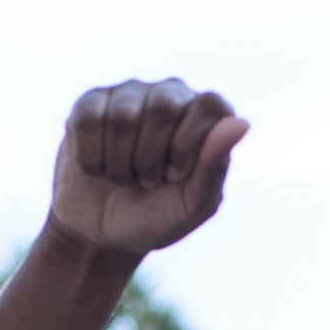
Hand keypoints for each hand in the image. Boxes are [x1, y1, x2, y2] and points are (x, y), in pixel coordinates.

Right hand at [49, 78, 249, 257]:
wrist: (104, 234)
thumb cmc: (157, 217)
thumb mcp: (192, 205)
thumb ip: (215, 166)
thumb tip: (242, 124)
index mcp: (206, 116)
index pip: (210, 104)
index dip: (188, 144)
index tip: (176, 174)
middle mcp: (171, 95)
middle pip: (162, 108)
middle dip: (151, 159)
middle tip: (148, 181)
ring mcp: (129, 94)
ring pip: (122, 117)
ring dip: (119, 166)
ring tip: (125, 177)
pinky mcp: (90, 103)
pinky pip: (87, 120)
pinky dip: (92, 160)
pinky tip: (99, 169)